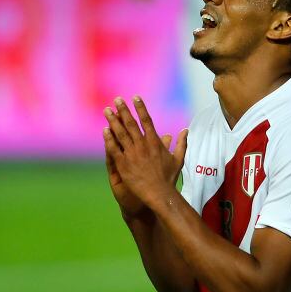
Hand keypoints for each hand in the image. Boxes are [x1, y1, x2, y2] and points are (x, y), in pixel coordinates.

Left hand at [103, 96, 187, 215]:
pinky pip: (114, 149)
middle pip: (131, 123)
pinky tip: (105, 130)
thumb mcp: (178, 159)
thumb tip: (186, 131)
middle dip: (123, 110)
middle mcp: (143, 145)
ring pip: (120, 133)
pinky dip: (109, 139)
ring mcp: (132, 154)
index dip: (140, 108)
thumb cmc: (169, 178)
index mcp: (155, 142)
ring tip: (107, 111)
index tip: (135, 98)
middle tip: (117, 99)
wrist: (159, 193)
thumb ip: (181, 143)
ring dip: (113, 120)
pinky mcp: (123, 164)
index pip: (146, 120)